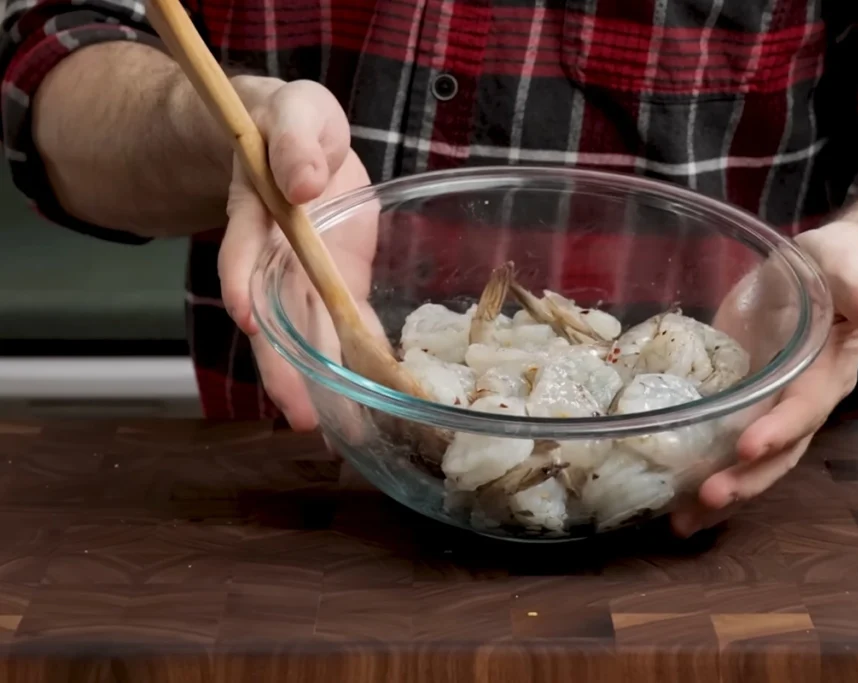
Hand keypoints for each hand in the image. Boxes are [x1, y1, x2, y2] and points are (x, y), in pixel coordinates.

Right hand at [216, 76, 377, 430]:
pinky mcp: (339, 284)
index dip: (242, 280)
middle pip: (272, 315)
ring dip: (312, 381)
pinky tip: (367, 397)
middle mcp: (276, 256)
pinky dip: (354, 360)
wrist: (304, 144)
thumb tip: (303, 180)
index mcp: (260, 210)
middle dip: (282, 365)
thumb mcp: (297, 112)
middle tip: (297, 413)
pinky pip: (345, 325)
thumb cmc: (296, 124)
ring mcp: (306, 277)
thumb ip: (296, 139)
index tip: (245, 316)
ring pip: (304, 335)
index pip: (245, 248)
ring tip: (323, 429)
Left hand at [670, 221, 857, 536]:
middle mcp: (801, 402)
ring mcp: (771, 409)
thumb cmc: (836, 266)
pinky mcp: (743, 404)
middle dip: (745, 478)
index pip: (805, 407)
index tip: (749, 447)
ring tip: (683, 520)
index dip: (780, 429)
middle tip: (707, 499)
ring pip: (751, 461)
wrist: (821, 272)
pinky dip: (702, 475)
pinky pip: (725, 446)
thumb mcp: (848, 268)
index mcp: (828, 372)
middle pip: (778, 452)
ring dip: (722, 492)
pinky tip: (671, 501)